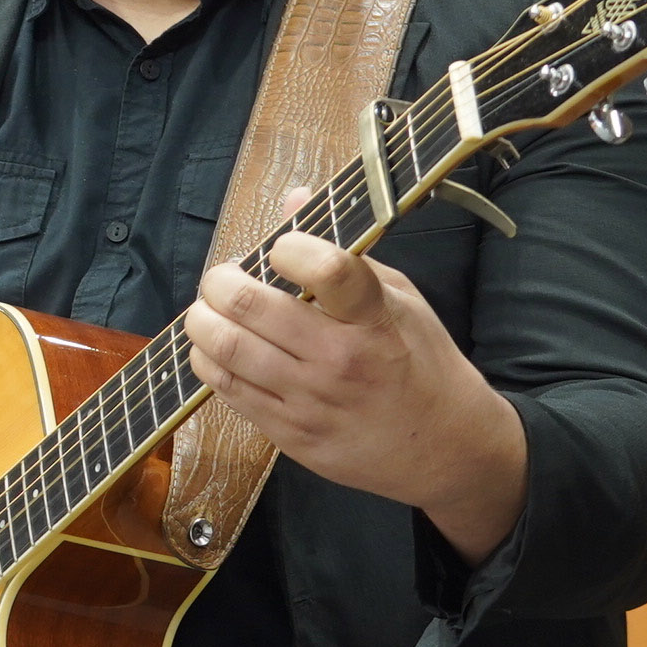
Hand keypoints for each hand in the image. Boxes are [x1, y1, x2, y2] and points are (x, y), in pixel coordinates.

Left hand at [185, 217, 527, 562]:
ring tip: (208, 312)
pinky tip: (215, 349)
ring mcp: (312, 401)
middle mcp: (340, 360)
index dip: (288, 247)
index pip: (327, 269)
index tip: (280, 248)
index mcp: (374, 320)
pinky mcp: (291, 435)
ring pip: (226, 350)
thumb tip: (294, 198)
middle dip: (219, 282)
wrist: (444, 448)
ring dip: (202, 322)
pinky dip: (209, 362)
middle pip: (250, 307)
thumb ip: (344, 254)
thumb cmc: (421, 362)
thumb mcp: (400, 299)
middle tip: (221, 279)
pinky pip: (229, 391)